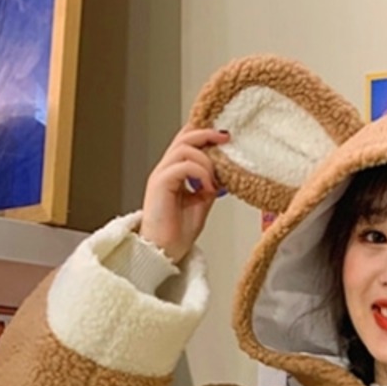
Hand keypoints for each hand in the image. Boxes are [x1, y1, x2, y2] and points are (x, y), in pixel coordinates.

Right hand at [138, 125, 228, 263]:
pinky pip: (182, 166)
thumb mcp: (201, 204)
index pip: (187, 141)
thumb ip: (208, 186)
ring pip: (184, 148)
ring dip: (206, 161)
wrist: (164, 252)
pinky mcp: (160, 183)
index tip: (225, 137)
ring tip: (214, 180)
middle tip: (226, 138)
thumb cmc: (176, 234)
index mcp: (174, 172)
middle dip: (207, 134)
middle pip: (185, 137)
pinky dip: (200, 172)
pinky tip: (207, 188)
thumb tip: (223, 175)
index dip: (204, 133)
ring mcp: (161, 175)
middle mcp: (166, 169)